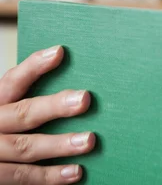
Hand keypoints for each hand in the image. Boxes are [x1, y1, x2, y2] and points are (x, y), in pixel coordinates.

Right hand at [0, 46, 94, 183]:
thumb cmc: (0, 129)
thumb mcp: (4, 108)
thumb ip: (26, 98)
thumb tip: (66, 68)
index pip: (12, 81)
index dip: (33, 66)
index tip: (59, 52)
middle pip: (22, 114)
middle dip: (54, 106)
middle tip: (84, 99)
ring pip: (24, 148)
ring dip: (59, 145)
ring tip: (89, 140)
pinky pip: (21, 177)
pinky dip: (49, 176)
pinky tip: (75, 172)